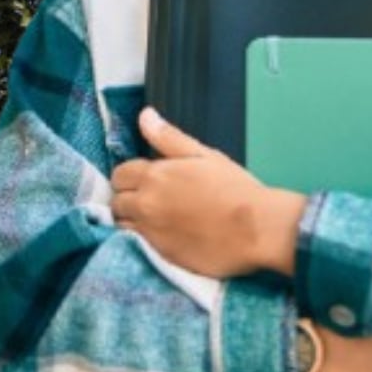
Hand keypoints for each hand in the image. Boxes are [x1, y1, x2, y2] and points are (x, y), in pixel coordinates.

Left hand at [111, 107, 303, 277]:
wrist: (255, 230)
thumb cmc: (235, 188)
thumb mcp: (205, 155)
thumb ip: (169, 137)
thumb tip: (144, 116)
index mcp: (155, 176)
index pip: (120, 174)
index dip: (132, 175)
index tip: (148, 179)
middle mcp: (144, 204)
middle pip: (116, 201)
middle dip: (128, 197)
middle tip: (153, 199)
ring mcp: (148, 232)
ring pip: (121, 224)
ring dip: (131, 219)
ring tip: (155, 219)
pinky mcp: (157, 255)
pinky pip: (135, 245)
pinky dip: (141, 238)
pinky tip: (161, 235)